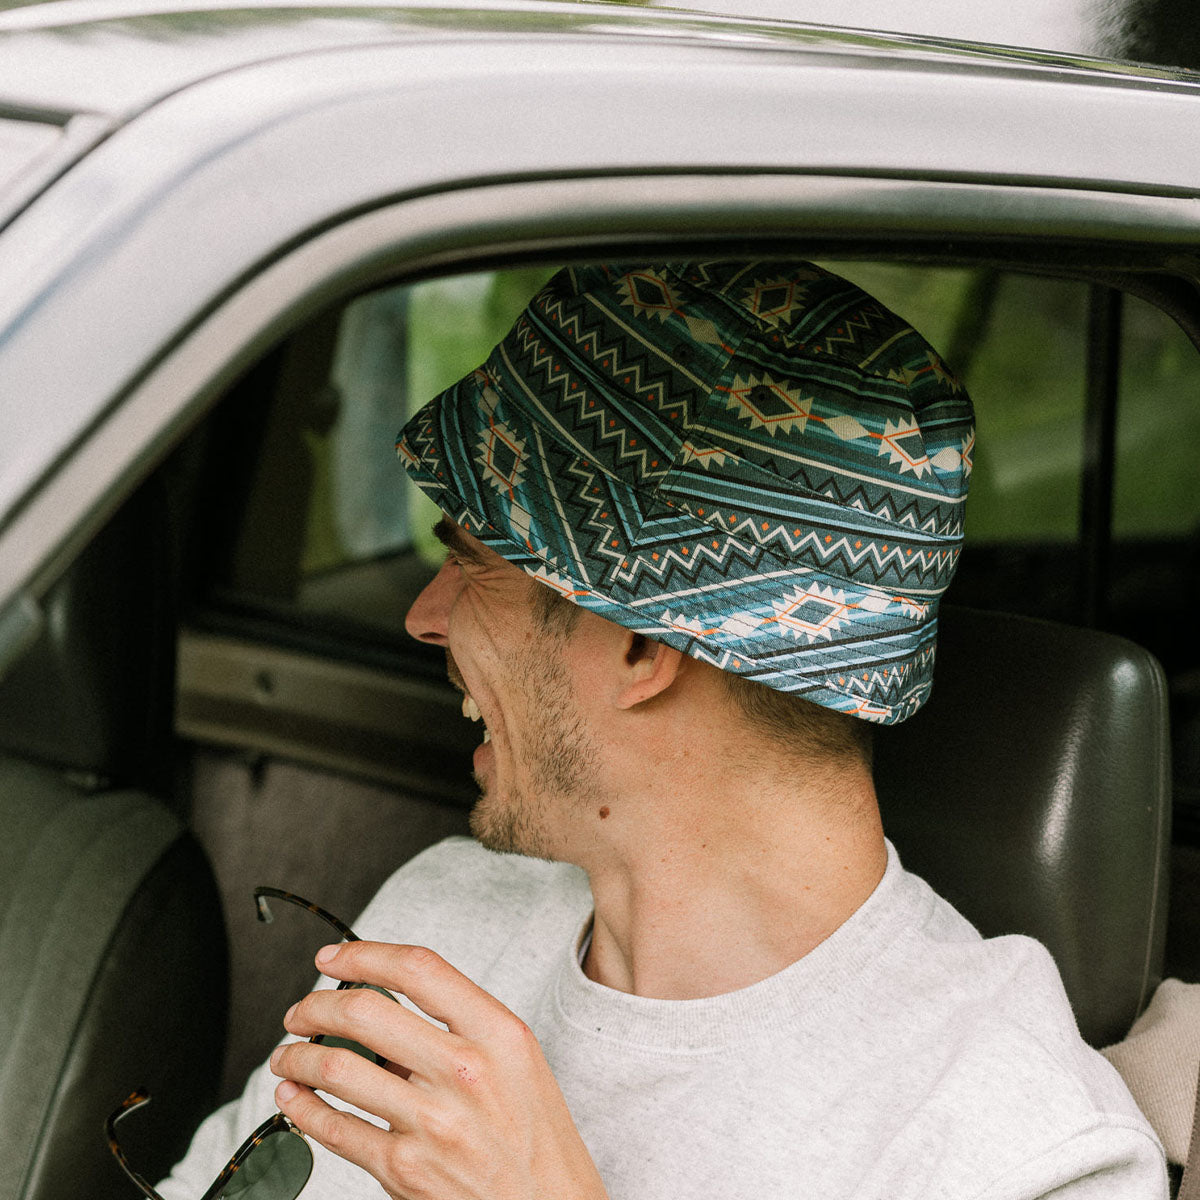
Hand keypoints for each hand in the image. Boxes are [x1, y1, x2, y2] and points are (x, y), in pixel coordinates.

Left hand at [269, 940, 608, 1199]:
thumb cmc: (535, 1134)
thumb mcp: (517, 1060)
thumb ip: (461, 1027)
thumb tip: (385, 1005)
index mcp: (497, 1032)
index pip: (418, 969)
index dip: (363, 955)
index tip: (334, 958)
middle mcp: (465, 1071)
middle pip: (365, 1013)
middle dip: (316, 1006)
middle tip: (301, 1012)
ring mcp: (433, 1122)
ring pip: (338, 1069)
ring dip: (297, 1057)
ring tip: (288, 1055)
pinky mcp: (406, 1170)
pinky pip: (335, 1129)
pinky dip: (301, 1109)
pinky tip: (294, 1099)